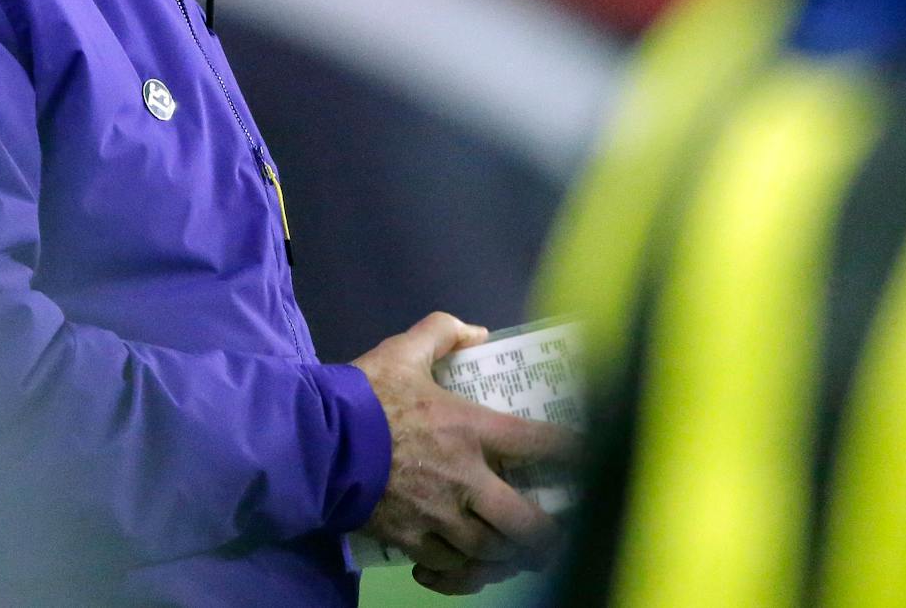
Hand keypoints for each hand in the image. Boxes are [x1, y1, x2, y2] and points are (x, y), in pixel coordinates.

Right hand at [353, 312, 576, 595]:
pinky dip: (462, 574)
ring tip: (515, 553)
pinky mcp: (411, 539)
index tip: (589, 458)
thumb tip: (478, 333)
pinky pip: (450, 569)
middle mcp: (465, 480)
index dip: (573, 454)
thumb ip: (442, 332)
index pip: (540, 444)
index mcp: (469, 430)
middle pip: (525, 523)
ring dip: (508, 556)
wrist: (316, 441)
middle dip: (547, 535)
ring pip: (492, 553)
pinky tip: (465, 567)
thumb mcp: (403, 351)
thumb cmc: (365, 396)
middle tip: (553, 533)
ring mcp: (439, 516)